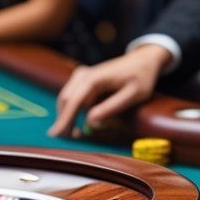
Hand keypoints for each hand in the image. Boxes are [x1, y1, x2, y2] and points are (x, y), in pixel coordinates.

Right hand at [49, 46, 170, 137]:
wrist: (143, 60)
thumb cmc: (141, 77)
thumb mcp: (133, 95)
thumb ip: (111, 107)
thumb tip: (90, 122)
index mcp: (94, 78)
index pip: (73, 101)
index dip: (64, 119)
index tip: (56, 135)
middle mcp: (83, 74)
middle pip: (65, 100)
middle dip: (64, 120)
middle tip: (70, 139)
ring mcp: (82, 76)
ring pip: (66, 99)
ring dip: (67, 116)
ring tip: (77, 134)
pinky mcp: (84, 80)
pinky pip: (73, 97)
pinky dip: (73, 111)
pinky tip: (79, 123)